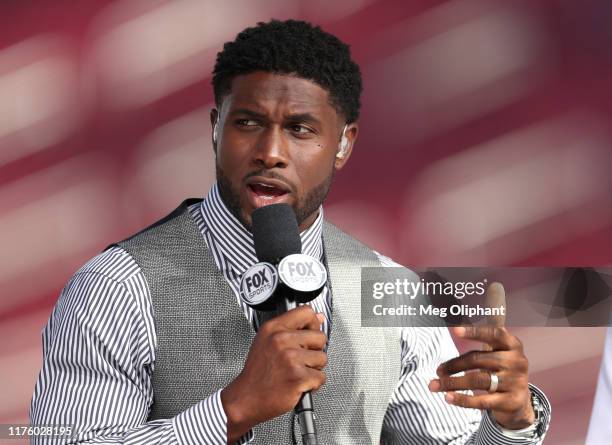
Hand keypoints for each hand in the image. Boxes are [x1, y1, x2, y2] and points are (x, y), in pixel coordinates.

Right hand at [221, 305, 326, 441]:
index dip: (313, 324)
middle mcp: (281, 340)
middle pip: (320, 337)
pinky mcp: (298, 377)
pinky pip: (321, 377)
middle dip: (314, 350)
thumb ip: (292, 328)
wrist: (246, 398)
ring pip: (322, 358)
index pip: (306, 312)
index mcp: (273, 328)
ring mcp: (290, 358)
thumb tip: (319, 318)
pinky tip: (298, 383)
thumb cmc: (257, 373)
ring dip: (314, 369)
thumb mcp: (267, 341)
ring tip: (296, 372)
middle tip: (299, 360)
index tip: (309, 334)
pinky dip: (313, 384)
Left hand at [428, 282, 534, 429]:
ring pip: (478, 381)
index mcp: (512, 344)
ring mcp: (515, 383)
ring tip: (434, 386)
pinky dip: (463, 400)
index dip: (474, 331)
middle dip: (453, 365)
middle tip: (436, 370)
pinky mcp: (511, 402)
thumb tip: (495, 285)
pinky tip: (448, 398)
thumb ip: (494, 318)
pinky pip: (483, 402)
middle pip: (478, 360)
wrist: (519, 401)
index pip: (493, 334)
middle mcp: (517, 362)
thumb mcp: (499, 344)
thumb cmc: (501, 365)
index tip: (455, 329)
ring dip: (452, 383)